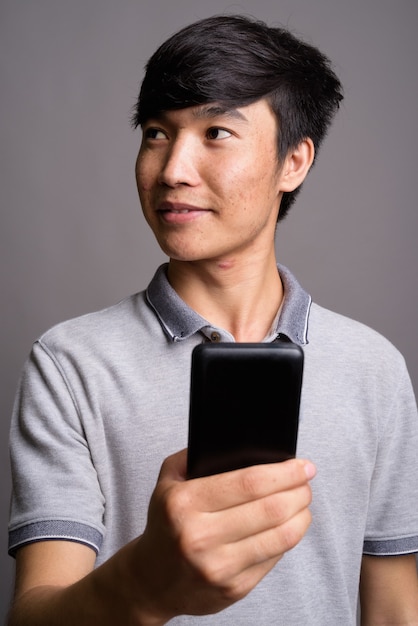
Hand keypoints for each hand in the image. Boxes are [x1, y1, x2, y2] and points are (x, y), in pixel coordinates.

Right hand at [129, 449, 315, 622]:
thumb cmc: (167, 523)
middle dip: (299, 491)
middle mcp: (199, 537)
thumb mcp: (168, 481)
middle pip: (271, 508)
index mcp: (183, 503)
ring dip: (302, 515)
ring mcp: (218, 567)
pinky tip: (288, 526)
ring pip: (280, 536)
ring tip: (303, 502)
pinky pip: (274, 558)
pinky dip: (288, 538)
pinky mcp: (234, 589)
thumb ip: (196, 456)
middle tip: (306, 481)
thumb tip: (242, 444)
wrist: (151, 580)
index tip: (303, 465)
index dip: (284, 472)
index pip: (249, 482)